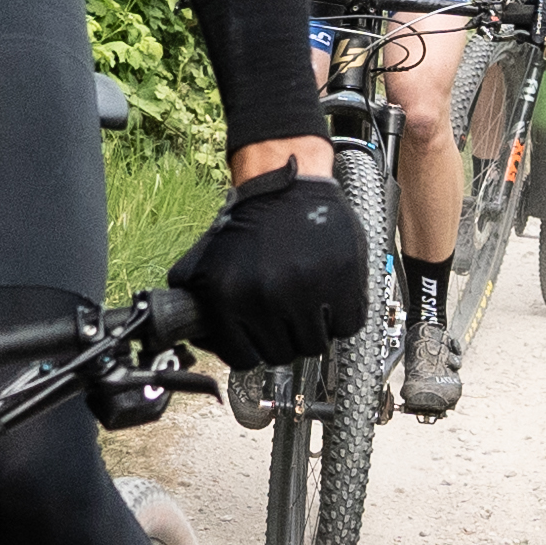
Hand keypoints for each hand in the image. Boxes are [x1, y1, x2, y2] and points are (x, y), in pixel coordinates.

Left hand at [166, 167, 372, 364]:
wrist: (286, 185)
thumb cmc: (248, 226)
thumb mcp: (206, 263)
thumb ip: (197, 305)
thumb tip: (200, 340)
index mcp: (228, 297)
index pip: (243, 359)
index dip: (253, 348)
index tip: (260, 335)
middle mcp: (265, 297)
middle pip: (281, 354)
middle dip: (283, 338)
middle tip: (286, 313)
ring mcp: (307, 291)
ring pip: (314, 345)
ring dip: (312, 328)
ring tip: (308, 301)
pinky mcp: (343, 282)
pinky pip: (347, 326)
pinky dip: (342, 316)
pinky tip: (329, 294)